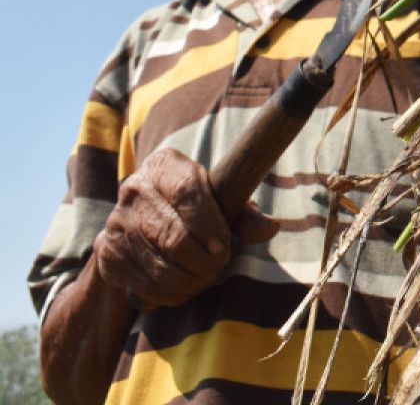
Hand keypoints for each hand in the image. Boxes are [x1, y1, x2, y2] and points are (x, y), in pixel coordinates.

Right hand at [92, 148, 277, 308]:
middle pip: (174, 236)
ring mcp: (116, 223)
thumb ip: (246, 214)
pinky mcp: (108, 254)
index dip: (211, 224)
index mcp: (165, 166)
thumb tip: (269, 228)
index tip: (225, 245)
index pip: (188, 193)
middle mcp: (134, 190)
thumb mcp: (220, 200)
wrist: (143, 218)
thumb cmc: (195, 206)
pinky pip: (144, 286)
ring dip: (191, 281)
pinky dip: (171, 295)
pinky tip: (184, 287)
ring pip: (160, 266)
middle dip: (205, 260)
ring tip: (206, 277)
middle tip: (220, 264)